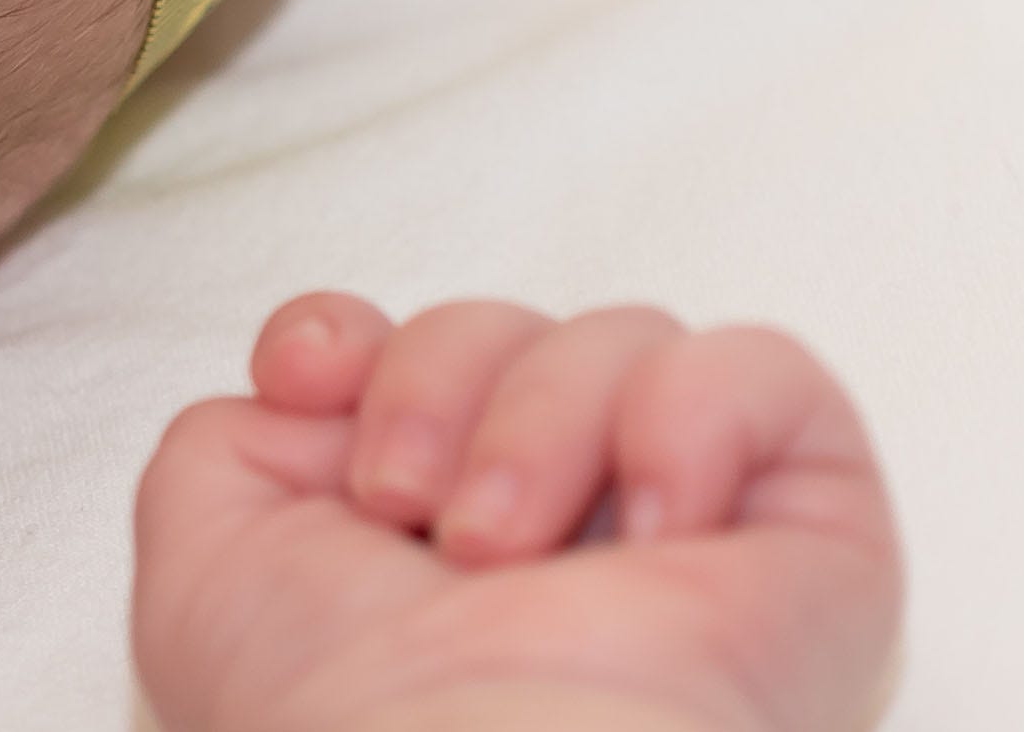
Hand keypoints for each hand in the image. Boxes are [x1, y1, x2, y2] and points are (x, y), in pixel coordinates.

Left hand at [132, 295, 900, 731]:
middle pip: (506, 330)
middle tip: (407, 511)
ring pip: (621, 336)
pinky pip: (769, 371)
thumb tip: (322, 385)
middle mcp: (566, 533)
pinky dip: (695, 416)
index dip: (353, 337)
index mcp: (432, 545)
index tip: (306, 386)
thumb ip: (235, 444)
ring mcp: (690, 531)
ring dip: (540, 420)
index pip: (410, 356)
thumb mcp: (209, 559)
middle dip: (436, 381)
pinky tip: (658, 526)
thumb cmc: (334, 709)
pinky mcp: (815, 540)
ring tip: (505, 550)